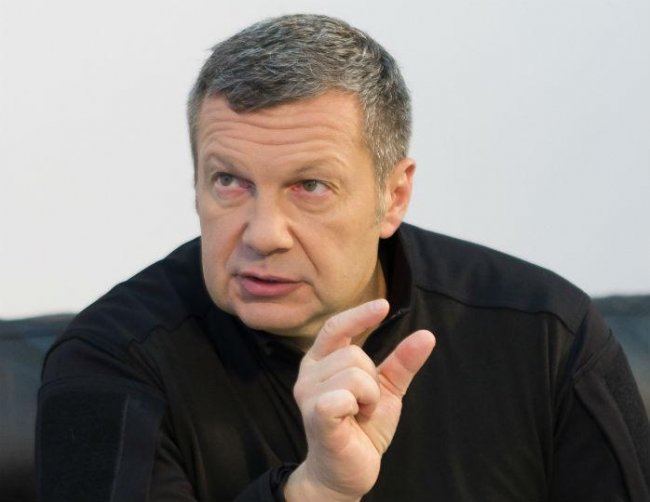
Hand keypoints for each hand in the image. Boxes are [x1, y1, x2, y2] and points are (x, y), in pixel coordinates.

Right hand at [284, 299, 435, 501]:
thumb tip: (426, 334)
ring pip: (354, 373)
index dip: (359, 315)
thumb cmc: (360, 427)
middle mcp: (308, 374)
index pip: (336, 328)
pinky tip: (351, 419)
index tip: (384, 305)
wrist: (347, 471)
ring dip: (368, 397)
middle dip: (372, 380)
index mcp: (321, 362)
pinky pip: (342, 395)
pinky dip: (357, 405)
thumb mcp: (385, 390)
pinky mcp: (316, 415)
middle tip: (364, 405)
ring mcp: (308, 395)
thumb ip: (401, 363)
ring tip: (358, 414)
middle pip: (353, 353)